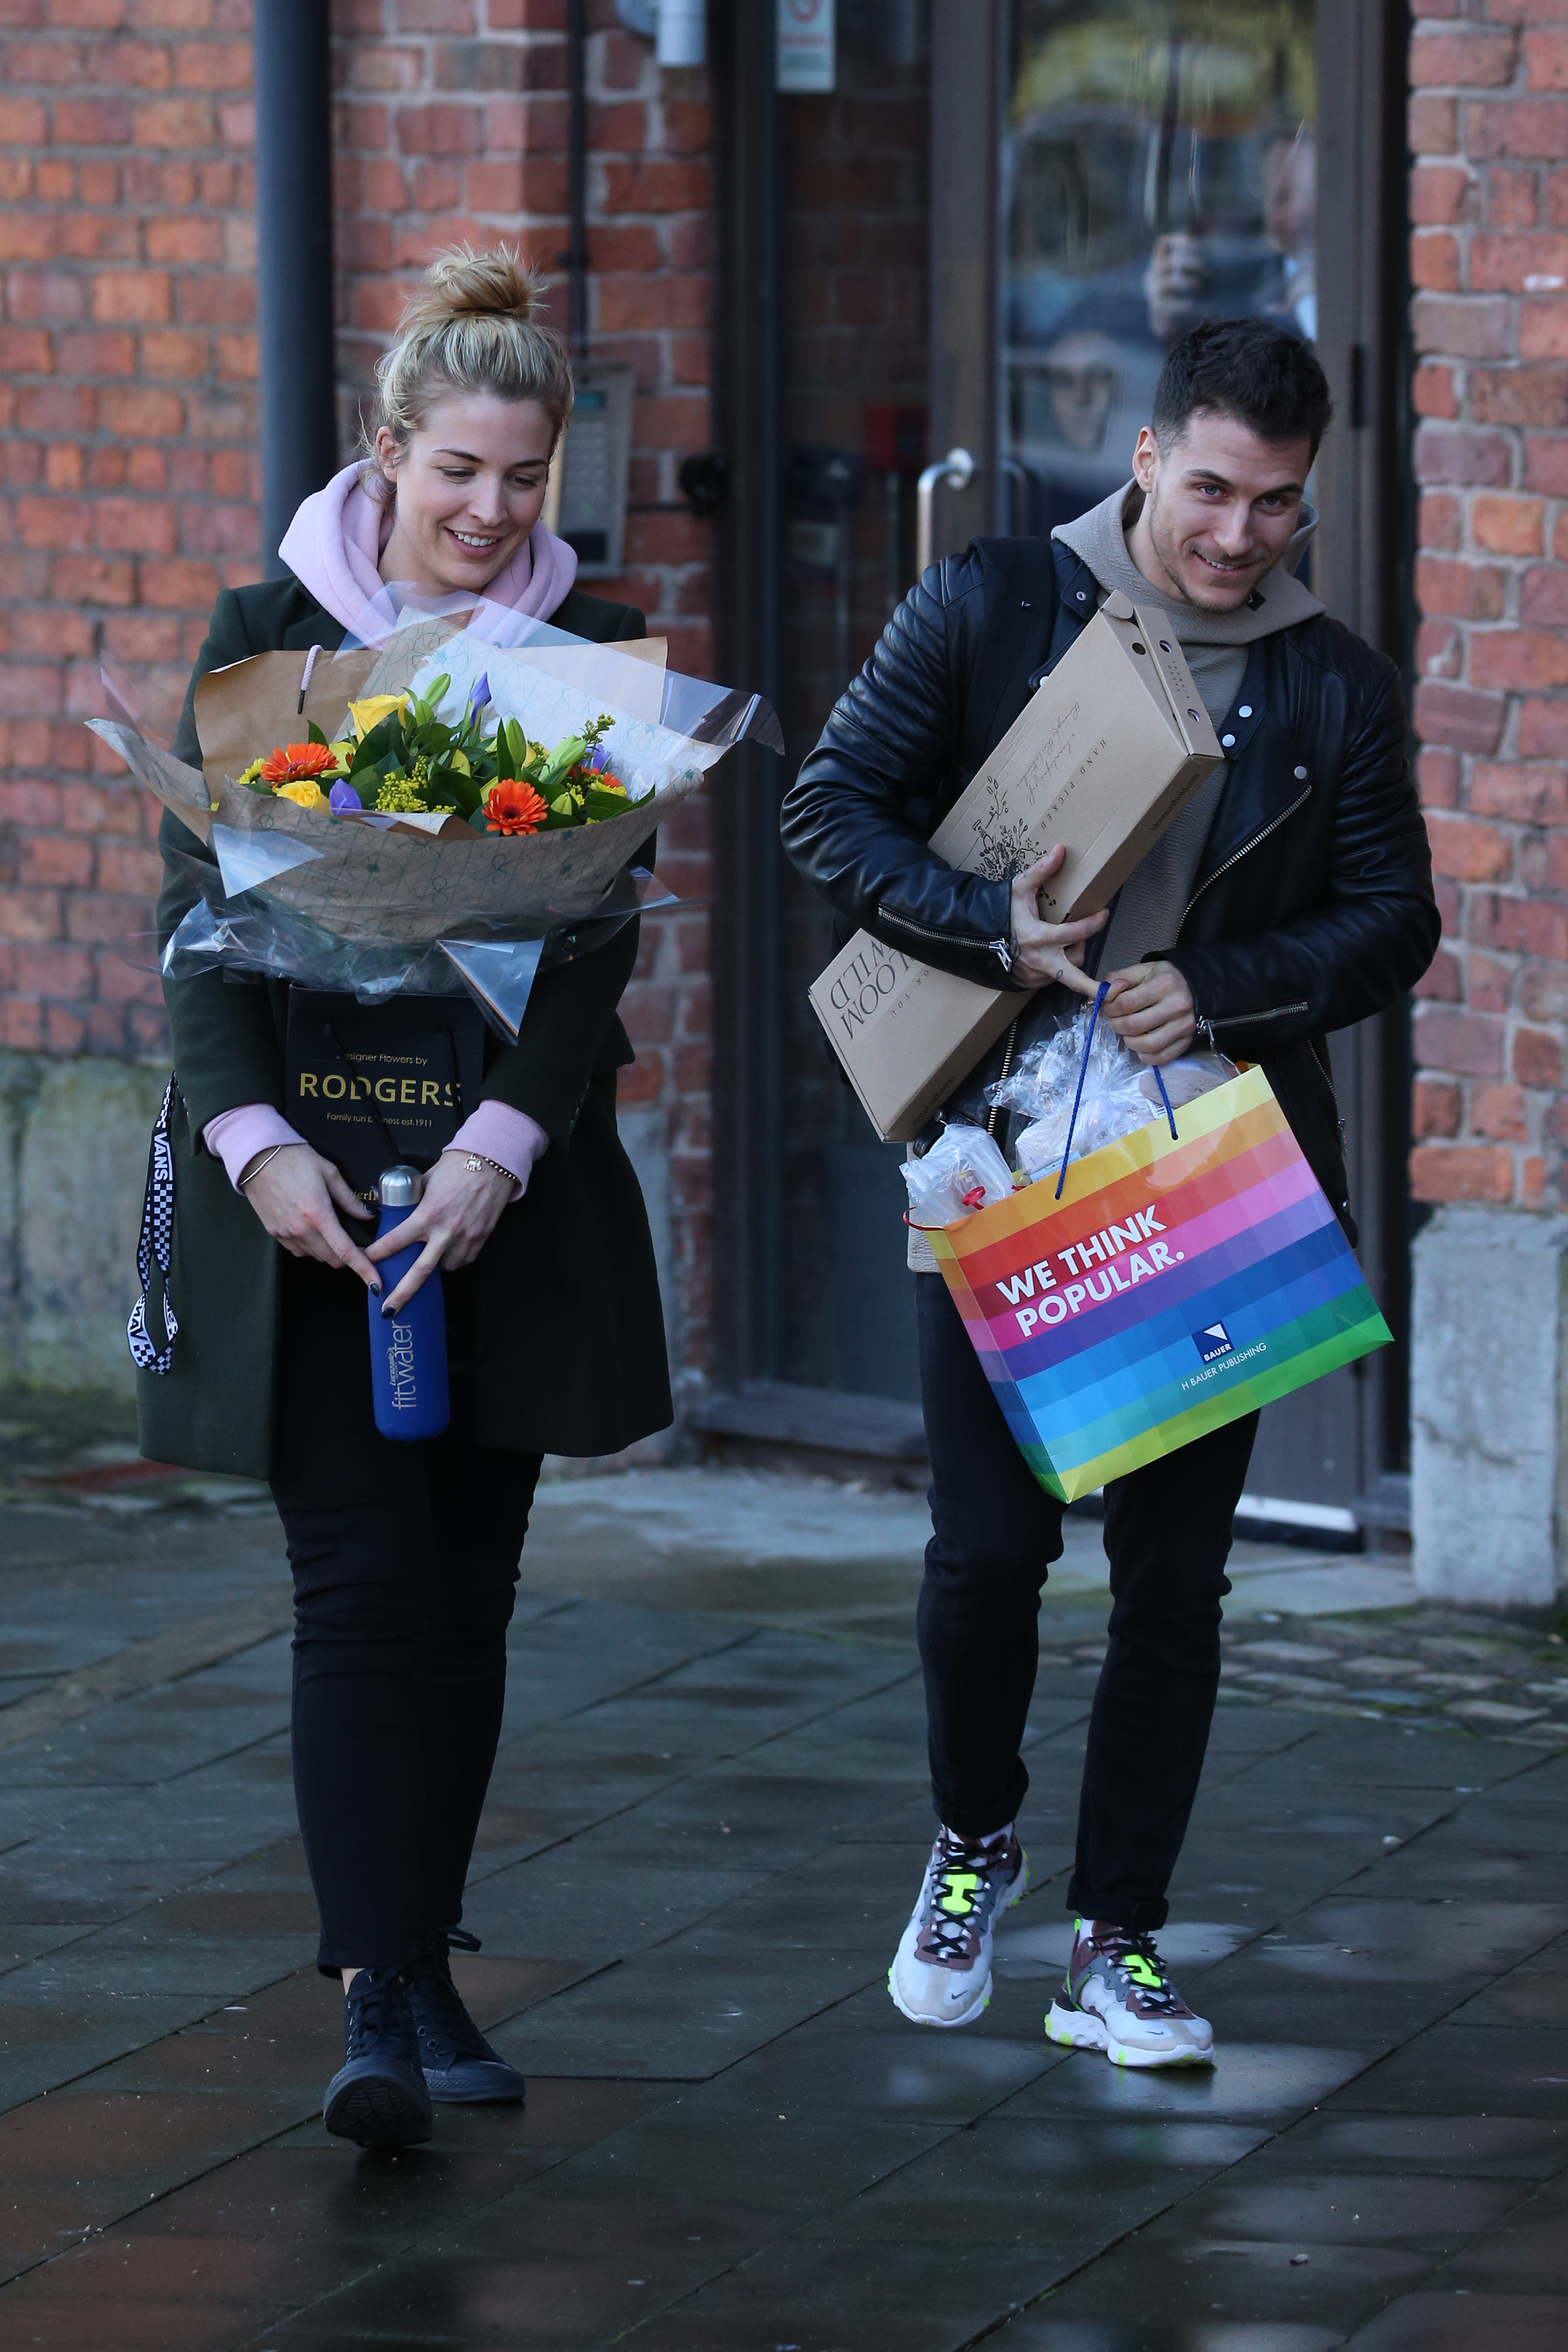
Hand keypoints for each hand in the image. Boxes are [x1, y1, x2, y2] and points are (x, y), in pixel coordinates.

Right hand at [240, 1144, 380, 1293]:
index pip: (346, 1252)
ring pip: (316, 1256)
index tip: (376, 1284)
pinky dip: (310, 1246)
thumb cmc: (294, 1159)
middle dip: (348, 1257)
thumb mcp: (329, 1172)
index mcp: (318, 1215)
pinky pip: (299, 1250)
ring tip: (331, 1230)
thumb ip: (349, 1199)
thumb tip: (367, 1216)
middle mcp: (301, 1230)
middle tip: (355, 1242)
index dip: (364, 1270)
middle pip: (333, 1260)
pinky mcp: (275, 1233)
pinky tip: (312, 1229)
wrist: (257, 1156)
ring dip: (329, 1251)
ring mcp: (286, 1233)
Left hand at [366, 1150, 516, 1315]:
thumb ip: (411, 1198)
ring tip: (428, 1259)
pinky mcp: (480, 1239)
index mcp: (428, 1214)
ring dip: (434, 1268)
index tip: (367, 1261)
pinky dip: (454, 1259)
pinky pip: (464, 1260)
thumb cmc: (457, 1166)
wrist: (492, 1161)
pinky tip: (450, 1251)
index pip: (396, 1241)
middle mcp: (446, 1230)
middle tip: (388, 1310)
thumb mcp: (426, 1179)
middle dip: (402, 1294)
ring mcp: (465, 1237)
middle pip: (420, 1272)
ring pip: (445, 1268)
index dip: (378, 1254)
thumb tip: (392, 1205)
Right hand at [1007, 846, 1107, 992]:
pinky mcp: (1029, 983)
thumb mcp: (1019, 887)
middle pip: (1075, 979)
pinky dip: (1059, 968)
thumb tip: (1060, 850)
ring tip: (1070, 941)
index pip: (1078, 932)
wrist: (971, 936)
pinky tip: (1055, 953)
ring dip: (1074, 958)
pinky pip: (1052, 979)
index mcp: (1039, 937)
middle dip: (1096, 987)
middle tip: (1117, 986)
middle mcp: (1039, 961)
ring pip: (1067, 974)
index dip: (1096, 922)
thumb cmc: (998, 911)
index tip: (1104, 914)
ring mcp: (1034, 976)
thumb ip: (1041, 870)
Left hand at [1102, 959, 1196, 1063]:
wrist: (1197, 985)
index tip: (1110, 1007)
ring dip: (1130, 1042)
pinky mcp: (1188, 1040)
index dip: (1110, 1008)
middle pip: (1133, 1026)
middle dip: (1117, 1025)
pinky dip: (1146, 1056)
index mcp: (1164, 985)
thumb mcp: (1143, 970)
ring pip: (1147, 1045)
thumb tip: (1101, 993)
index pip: (1125, 1004)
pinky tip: (1141, 1046)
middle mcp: (1177, 1006)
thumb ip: (1119, 978)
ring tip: (1129, 1033)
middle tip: (1117, 1020)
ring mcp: (1184, 1026)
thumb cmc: (1166, 978)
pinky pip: (1162, 1057)